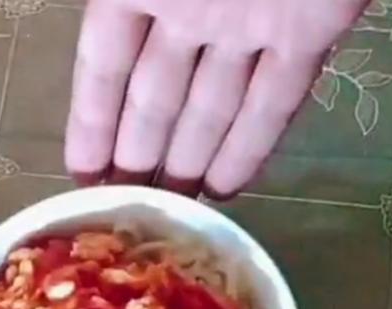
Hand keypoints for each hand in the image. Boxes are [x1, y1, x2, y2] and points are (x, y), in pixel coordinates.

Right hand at [65, 0, 367, 197]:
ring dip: (190, 159)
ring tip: (171, 206)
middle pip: (157, 96)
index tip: (81, 171)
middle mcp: (193, 8)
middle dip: (140, 152)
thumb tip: (97, 32)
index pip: (104, 64)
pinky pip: (276, 100)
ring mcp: (252, 22)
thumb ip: (118, 6)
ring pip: (212, 107)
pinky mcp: (311, 29)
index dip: (90, 118)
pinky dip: (253, 145)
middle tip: (127, 205)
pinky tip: (230, 187)